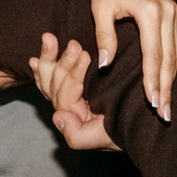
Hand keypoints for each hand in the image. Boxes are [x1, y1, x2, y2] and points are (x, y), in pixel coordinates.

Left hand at [31, 33, 118, 150]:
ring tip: (49, 38)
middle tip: (75, 44)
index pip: (65, 95)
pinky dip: (42, 68)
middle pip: (55, 84)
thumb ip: (78, 135)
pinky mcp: (72, 87)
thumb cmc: (129, 130)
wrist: (144, 124)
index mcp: (73, 118)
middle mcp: (67, 108)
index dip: (73, 73)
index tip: (85, 54)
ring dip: (48, 57)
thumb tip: (57, 116)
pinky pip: (49, 78)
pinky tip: (33, 59)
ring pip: (50, 78)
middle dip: (63, 62)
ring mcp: (68, 97)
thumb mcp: (105, 138)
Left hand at [85, 0, 176, 121]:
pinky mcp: (174, 8)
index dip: (153, 80)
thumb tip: (105, 65)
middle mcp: (167, 12)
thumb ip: (105, 36)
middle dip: (165, 86)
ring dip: (175, 76)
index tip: (153, 102)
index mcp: (149, 12)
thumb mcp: (100, 7)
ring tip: (171, 100)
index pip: (153, 54)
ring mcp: (173, 10)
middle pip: (169, 57)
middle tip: (164, 113)